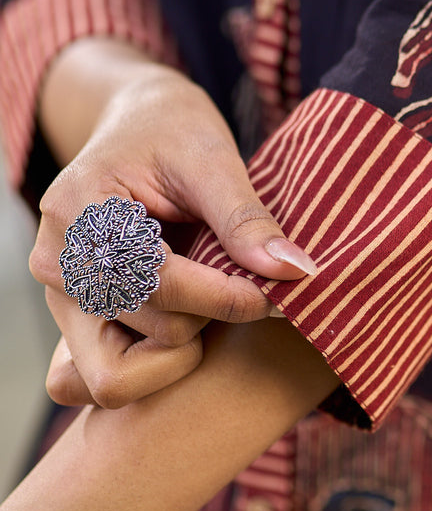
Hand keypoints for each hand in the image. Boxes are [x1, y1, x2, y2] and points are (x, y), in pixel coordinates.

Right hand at [29, 39, 315, 407]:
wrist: (136, 128)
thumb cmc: (172, 133)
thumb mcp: (212, 159)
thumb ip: (246, 218)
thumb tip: (295, 272)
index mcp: (79, 213)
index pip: (161, 283)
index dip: (229, 296)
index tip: (278, 290)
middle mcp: (57, 265)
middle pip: (156, 330)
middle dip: (213, 313)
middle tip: (246, 281)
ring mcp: (60, 301)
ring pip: (127, 373)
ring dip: (189, 341)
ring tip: (214, 293)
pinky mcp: (76, 325)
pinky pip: (110, 383)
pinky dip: (158, 365)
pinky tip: (192, 320)